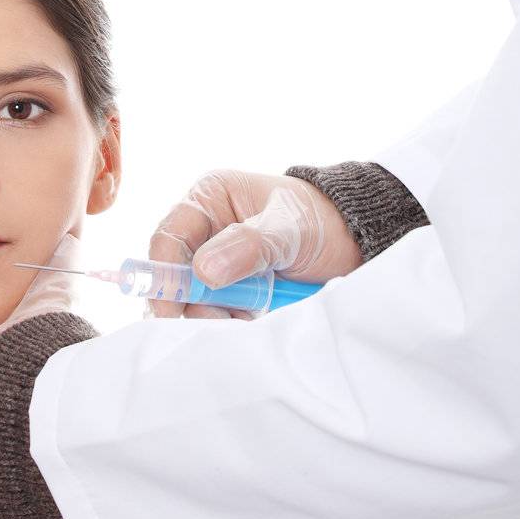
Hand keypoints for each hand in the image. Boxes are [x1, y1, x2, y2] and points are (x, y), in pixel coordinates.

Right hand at [146, 170, 362, 319]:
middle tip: (221, 319)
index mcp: (210, 198)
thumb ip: (248, 244)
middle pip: (177, 273)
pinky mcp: (234, 287)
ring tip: (250, 313)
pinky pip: (218, 309)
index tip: (171, 309)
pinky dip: (231, 319)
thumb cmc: (320, 220)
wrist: (355, 241)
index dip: (164, 274)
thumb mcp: (289, 227)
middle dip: (194, 300)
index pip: (169, 237)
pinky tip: (253, 317)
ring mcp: (219, 259)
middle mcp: (207, 228)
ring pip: (196, 297)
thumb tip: (203, 271)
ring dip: (216, 313)